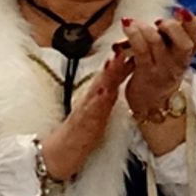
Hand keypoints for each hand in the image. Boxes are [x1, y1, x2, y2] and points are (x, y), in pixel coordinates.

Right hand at [38, 53, 134, 180]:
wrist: (61, 153)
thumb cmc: (81, 134)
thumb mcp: (98, 112)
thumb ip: (106, 96)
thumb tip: (117, 83)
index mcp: (96, 97)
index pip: (111, 75)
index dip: (122, 59)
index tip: (134, 43)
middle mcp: (91, 100)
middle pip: (105, 76)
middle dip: (116, 59)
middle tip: (126, 42)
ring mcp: (87, 110)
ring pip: (99, 88)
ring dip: (107, 73)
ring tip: (116, 58)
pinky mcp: (84, 123)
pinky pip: (93, 108)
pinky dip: (98, 97)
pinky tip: (104, 90)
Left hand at [120, 8, 195, 118]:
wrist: (149, 103)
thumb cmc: (158, 73)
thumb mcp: (170, 56)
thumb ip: (171, 38)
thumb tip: (166, 16)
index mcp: (186, 56)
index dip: (193, 24)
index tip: (182, 11)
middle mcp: (178, 63)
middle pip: (184, 44)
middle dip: (171, 27)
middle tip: (159, 21)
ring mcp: (162, 69)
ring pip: (157, 43)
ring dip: (144, 29)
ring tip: (133, 22)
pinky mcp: (145, 73)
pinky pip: (140, 51)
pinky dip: (133, 36)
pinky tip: (127, 28)